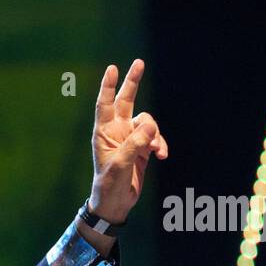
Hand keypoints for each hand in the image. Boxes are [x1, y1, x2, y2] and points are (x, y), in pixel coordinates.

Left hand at [89, 59, 168, 223]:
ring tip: (157, 151)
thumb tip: (150, 125)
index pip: (105, 105)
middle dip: (133, 82)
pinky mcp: (142, 148)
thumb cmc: (110, 185)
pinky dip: (161, 144)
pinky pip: (156, 137)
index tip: (112, 69)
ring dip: (156, 134)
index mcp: (104, 133)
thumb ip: (134, 143)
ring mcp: (131, 138)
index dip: (109, 86)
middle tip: (139, 62)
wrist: (116, 203)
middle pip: (126, 100)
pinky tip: (162, 155)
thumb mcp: (120, 164)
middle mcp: (117, 131)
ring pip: (148, 122)